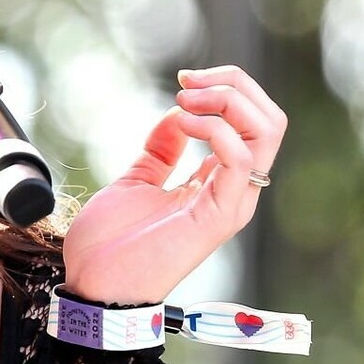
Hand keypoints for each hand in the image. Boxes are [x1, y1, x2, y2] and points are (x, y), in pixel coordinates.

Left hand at [60, 65, 285, 304]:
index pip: (254, 121)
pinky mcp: (219, 217)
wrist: (94, 285)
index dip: (227, 87)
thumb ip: (162, 149)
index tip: (184, 78)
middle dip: (234, 85)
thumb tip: (178, 114)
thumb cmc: (112, 243)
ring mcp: (230, 203)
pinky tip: (185, 124)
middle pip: (270, 120)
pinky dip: (215, 129)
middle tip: (188, 82)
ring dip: (228, 101)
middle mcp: (233, 191)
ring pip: (267, 132)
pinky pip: (240, 160)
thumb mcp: (137, 180)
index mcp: (218, 182)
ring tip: (185, 102)